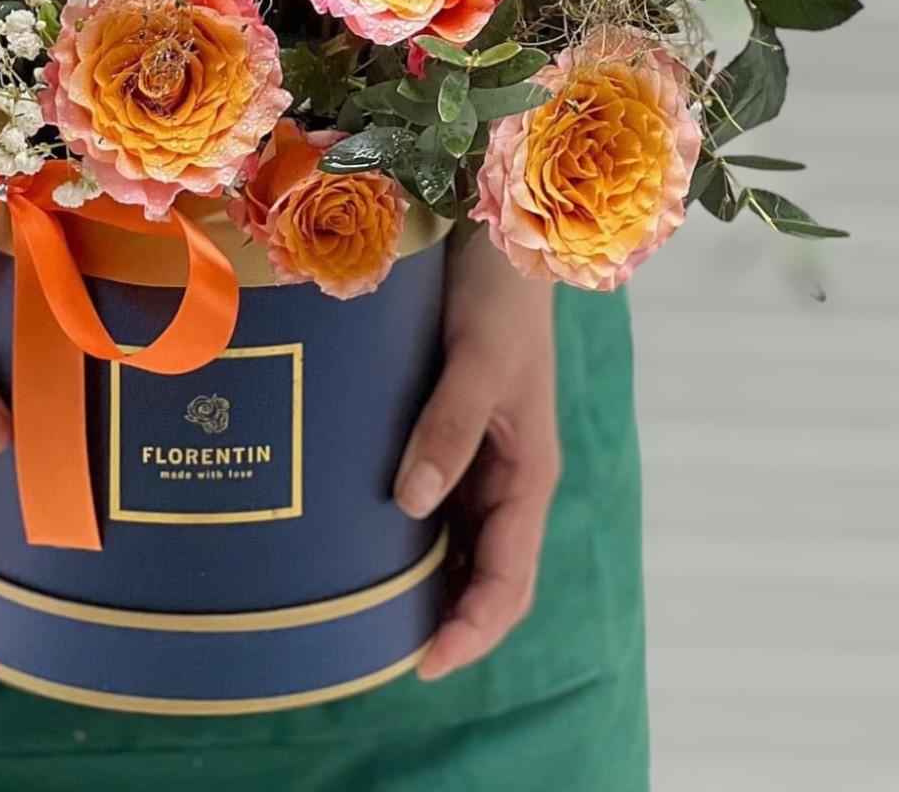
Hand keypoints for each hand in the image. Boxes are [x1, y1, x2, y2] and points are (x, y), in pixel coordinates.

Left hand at [393, 228, 558, 681]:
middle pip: (487, 574)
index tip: (424, 663)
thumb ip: (449, 426)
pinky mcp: (456, 430)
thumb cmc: (497, 296)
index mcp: (528, 473)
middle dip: (448, 620)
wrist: (499, 235)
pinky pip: (442, 501)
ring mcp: (483, 456)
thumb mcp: (477, 359)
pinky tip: (372, 540)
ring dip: (431, 583)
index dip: (472, 628)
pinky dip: (416, 535)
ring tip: (369, 612)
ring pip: (462, 543)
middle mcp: (508, 476)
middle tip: (380, 652)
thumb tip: (412, 504)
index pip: (508, 578)